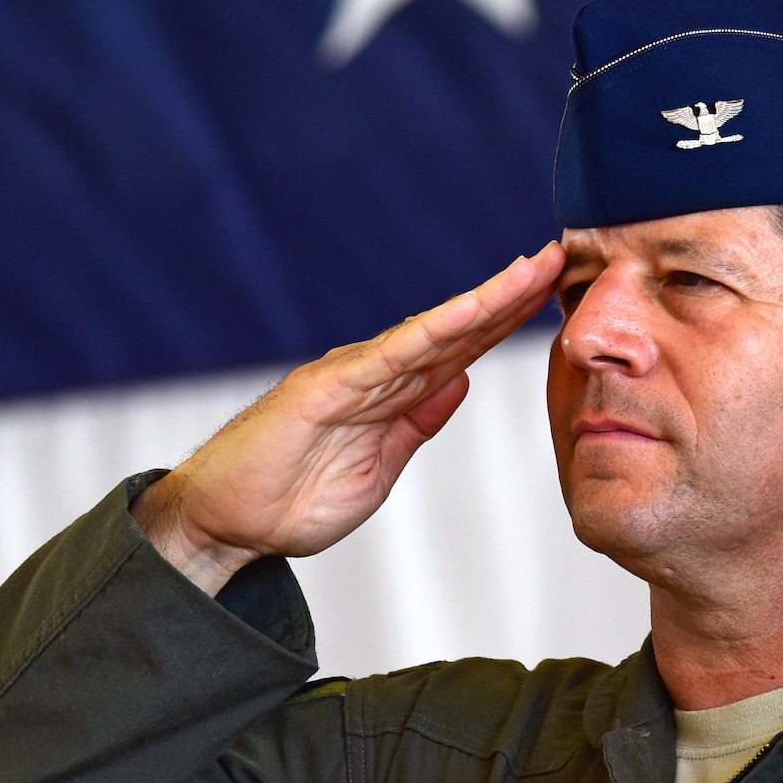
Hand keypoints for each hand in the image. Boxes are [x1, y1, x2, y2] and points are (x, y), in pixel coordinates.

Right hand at [133, 245, 564, 594]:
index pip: (459, 352)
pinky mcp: (324, 388)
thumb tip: (459, 383)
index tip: (550, 297)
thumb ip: (417, 424)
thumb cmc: (288, 500)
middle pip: (454, 330)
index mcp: (389, 397)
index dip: (504, 324)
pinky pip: (388, 355)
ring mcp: (349, 377)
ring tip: (530, 270)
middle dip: (508, 296)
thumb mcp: (379, 469)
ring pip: (431, 332)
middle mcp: (373, 375)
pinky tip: (470, 310)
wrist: (224, 524)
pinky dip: (431, 330)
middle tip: (558, 258)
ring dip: (483, 301)